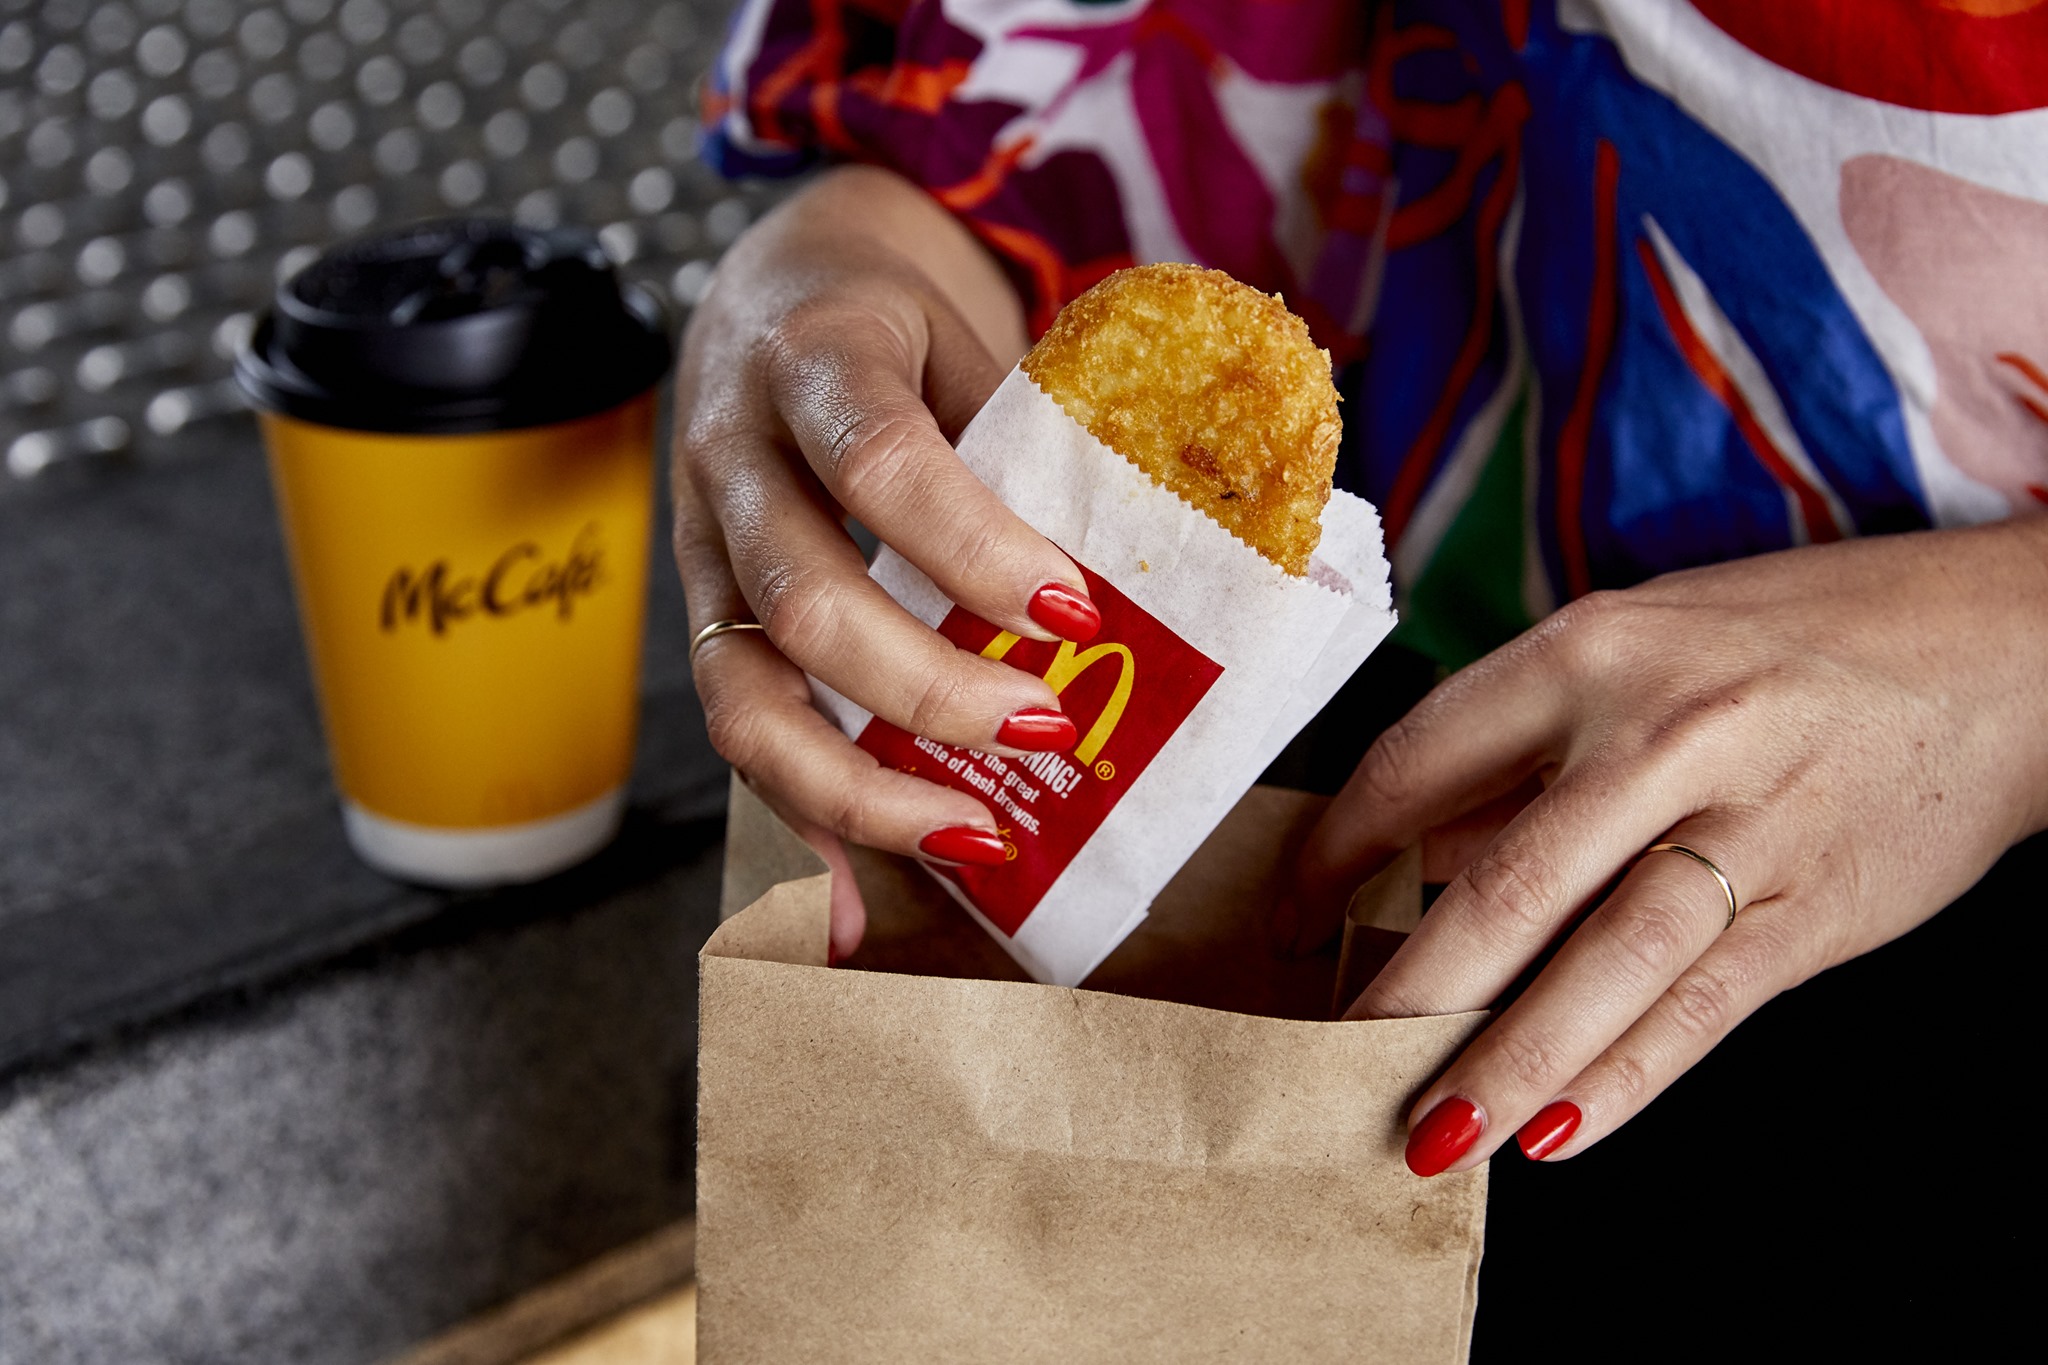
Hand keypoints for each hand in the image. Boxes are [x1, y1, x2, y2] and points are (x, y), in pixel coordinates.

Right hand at [672, 167, 1098, 959]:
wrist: (767, 293)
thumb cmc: (896, 328)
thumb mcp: (969, 337)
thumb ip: (1040, 433)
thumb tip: (1185, 546)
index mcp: (812, 355)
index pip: (879, 458)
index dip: (971, 545)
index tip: (1072, 609)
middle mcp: (731, 455)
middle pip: (802, 597)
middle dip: (928, 687)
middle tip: (1046, 732)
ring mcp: (700, 546)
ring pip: (742, 691)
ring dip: (860, 783)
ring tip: (972, 838)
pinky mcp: (704, 616)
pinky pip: (739, 728)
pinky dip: (806, 812)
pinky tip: (861, 886)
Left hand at [1283, 518, 2047, 1172]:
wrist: (2005, 647)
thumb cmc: (1794, 643)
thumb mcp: (1645, 647)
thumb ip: (1530, 748)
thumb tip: (1413, 857)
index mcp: (1593, 649)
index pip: (1420, 760)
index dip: (1337, 853)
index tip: (1291, 917)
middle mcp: (1666, 730)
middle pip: (1506, 882)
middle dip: (1407, 988)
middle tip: (1328, 1060)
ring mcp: (1752, 819)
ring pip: (1606, 959)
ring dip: (1510, 1061)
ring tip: (1432, 1134)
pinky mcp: (1822, 903)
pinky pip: (1705, 1006)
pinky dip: (1628, 1075)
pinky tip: (1558, 1131)